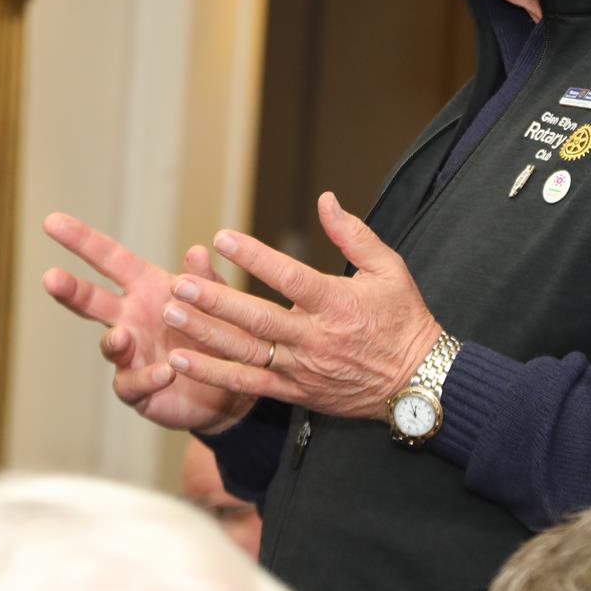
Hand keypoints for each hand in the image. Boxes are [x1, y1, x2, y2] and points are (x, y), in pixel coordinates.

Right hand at [41, 213, 256, 434]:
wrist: (230, 383)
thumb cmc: (218, 330)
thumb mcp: (218, 300)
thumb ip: (206, 281)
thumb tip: (197, 252)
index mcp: (145, 288)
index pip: (109, 259)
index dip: (82, 240)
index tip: (51, 221)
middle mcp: (130, 318)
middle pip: (92, 300)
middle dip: (70, 289)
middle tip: (50, 278)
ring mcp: (131, 355)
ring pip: (110, 345)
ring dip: (114, 341)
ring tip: (122, 337)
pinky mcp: (139, 389)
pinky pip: (135, 383)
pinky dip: (148, 378)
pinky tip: (165, 372)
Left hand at [163, 191, 441, 421]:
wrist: (418, 383)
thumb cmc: (405, 319)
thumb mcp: (389, 270)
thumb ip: (354, 235)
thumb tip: (325, 199)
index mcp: (338, 303)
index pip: (289, 277)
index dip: (254, 257)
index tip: (222, 237)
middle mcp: (316, 338)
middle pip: (257, 318)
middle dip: (215, 300)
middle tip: (180, 283)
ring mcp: (302, 368)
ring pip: (245, 351)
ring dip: (205, 333)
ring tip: (171, 314)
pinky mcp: (295, 391)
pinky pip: (247, 382)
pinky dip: (213, 372)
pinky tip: (182, 358)